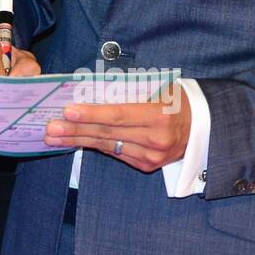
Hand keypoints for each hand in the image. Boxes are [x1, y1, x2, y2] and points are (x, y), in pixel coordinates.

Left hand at [44, 83, 191, 171]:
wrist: (203, 126)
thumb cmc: (176, 99)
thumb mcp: (159, 88)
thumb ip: (128, 89)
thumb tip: (91, 89)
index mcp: (158, 115)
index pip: (117, 115)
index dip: (91, 114)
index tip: (68, 111)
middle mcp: (155, 139)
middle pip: (107, 134)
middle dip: (75, 130)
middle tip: (50, 128)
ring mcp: (151, 156)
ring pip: (107, 146)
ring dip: (77, 141)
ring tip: (53, 136)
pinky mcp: (146, 166)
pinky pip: (115, 153)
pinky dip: (94, 145)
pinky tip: (74, 141)